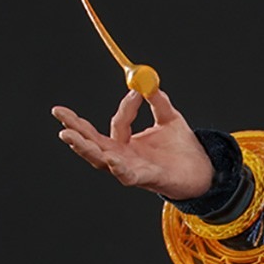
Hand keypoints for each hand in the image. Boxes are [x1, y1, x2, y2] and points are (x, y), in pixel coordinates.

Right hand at [51, 88, 214, 199]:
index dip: (125, 108)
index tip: (137, 93)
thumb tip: (148, 84)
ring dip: (85, 148)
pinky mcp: (147, 180)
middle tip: (59, 114)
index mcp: (127, 143)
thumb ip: (158, 102)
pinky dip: (118, 167)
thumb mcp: (170, 119)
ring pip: (102, 161)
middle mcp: (123, 157)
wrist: (204, 171)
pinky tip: (110, 158)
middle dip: (74, 128)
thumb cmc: (183, 149)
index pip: (116, 124)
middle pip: (92, 144)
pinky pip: (128, 176)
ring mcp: (132, 170)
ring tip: (68, 135)